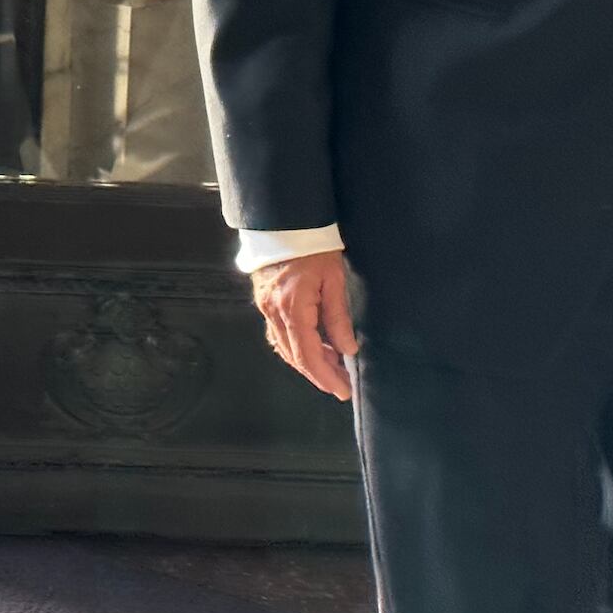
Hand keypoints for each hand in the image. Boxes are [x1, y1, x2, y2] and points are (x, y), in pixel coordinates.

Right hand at [251, 249, 359, 400]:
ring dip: (307, 361)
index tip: (343, 391)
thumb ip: (338, 317)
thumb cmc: (313, 247)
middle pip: (294, 355)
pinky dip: (295, 346)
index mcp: (292, 308)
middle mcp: (273, 312)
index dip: (325, 376)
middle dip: (318, 373)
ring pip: (284, 346)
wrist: (284, 221)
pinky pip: (278, 333)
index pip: (308, 354)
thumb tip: (348, 350)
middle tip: (342, 384)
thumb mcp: (333, 280)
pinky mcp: (264, 300)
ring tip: (332, 367)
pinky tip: (312, 347)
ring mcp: (265, 307)